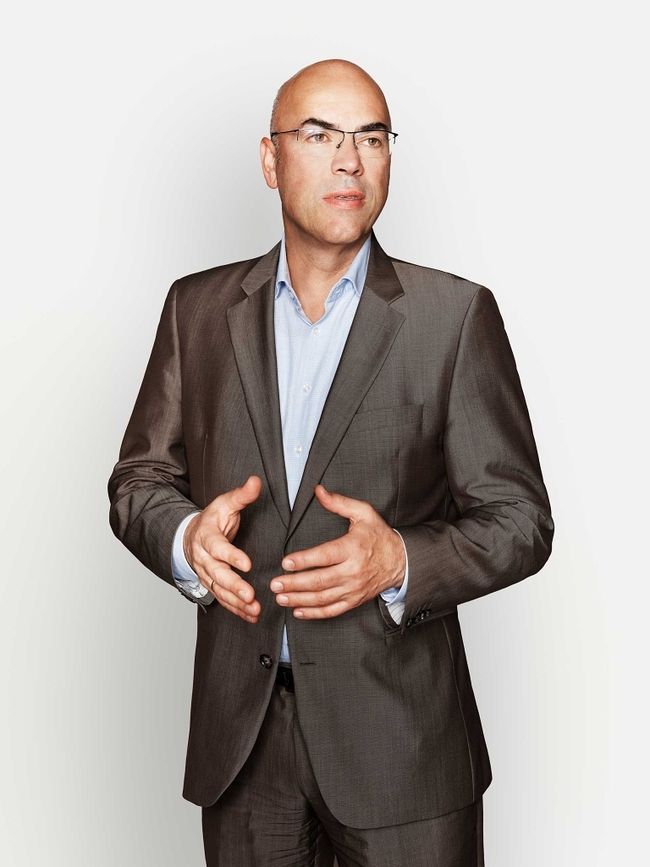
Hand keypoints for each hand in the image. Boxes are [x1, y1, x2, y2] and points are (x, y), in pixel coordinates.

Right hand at [184, 476, 261, 622]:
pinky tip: (251, 616)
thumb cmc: (212, 520)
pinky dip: (236, 610)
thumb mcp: (225, 503)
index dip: (231, 556)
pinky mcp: (211, 584)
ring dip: (236, 603)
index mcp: (207, 536)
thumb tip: (256, 481)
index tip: (247, 564)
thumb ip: (241, 495)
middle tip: (250, 595)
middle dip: (234, 586)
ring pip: (219, 591)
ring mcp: (206, 574)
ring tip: (254, 609)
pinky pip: (222, 600)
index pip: (218, 547)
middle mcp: (204, 558)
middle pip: (217, 575)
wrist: (190, 536)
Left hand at [270, 485, 405, 619]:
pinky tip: (298, 611)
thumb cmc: (379, 535)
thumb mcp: (363, 513)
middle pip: (320, 580)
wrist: (401, 561)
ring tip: (280, 597)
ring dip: (299, 600)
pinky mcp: (355, 600)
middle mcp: (353, 571)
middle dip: (295, 584)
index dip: (304, 560)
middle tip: (275, 583)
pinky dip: (314, 613)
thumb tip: (318, 491)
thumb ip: (339, 503)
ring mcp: (354, 588)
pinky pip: (333, 610)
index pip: (325, 556)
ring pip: (323, 598)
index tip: (286, 563)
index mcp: (353, 548)